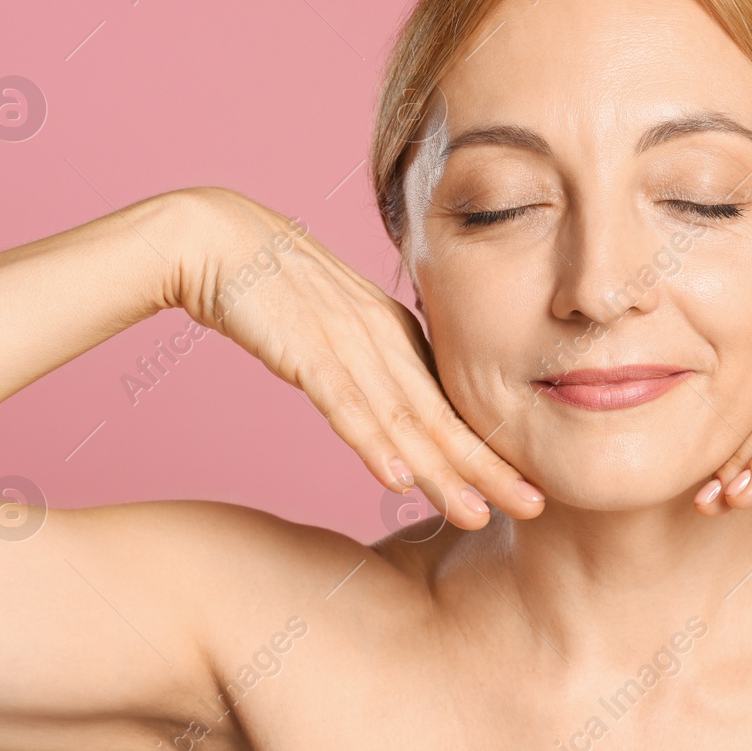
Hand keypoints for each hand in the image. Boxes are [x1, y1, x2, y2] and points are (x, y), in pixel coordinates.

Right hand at [168, 187, 541, 528]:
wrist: (216, 237)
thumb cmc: (271, 285)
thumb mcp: (333, 327)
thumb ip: (366, 365)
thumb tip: (393, 414)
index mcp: (395, 333)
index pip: (449, 403)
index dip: (488, 449)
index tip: (526, 486)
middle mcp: (383, 338)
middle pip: (442, 415)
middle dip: (489, 467)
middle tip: (535, 506)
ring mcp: (346, 342)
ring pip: (403, 419)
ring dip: (441, 471)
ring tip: (477, 513)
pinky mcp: (304, 348)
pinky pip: (344, 403)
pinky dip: (372, 443)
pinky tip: (397, 478)